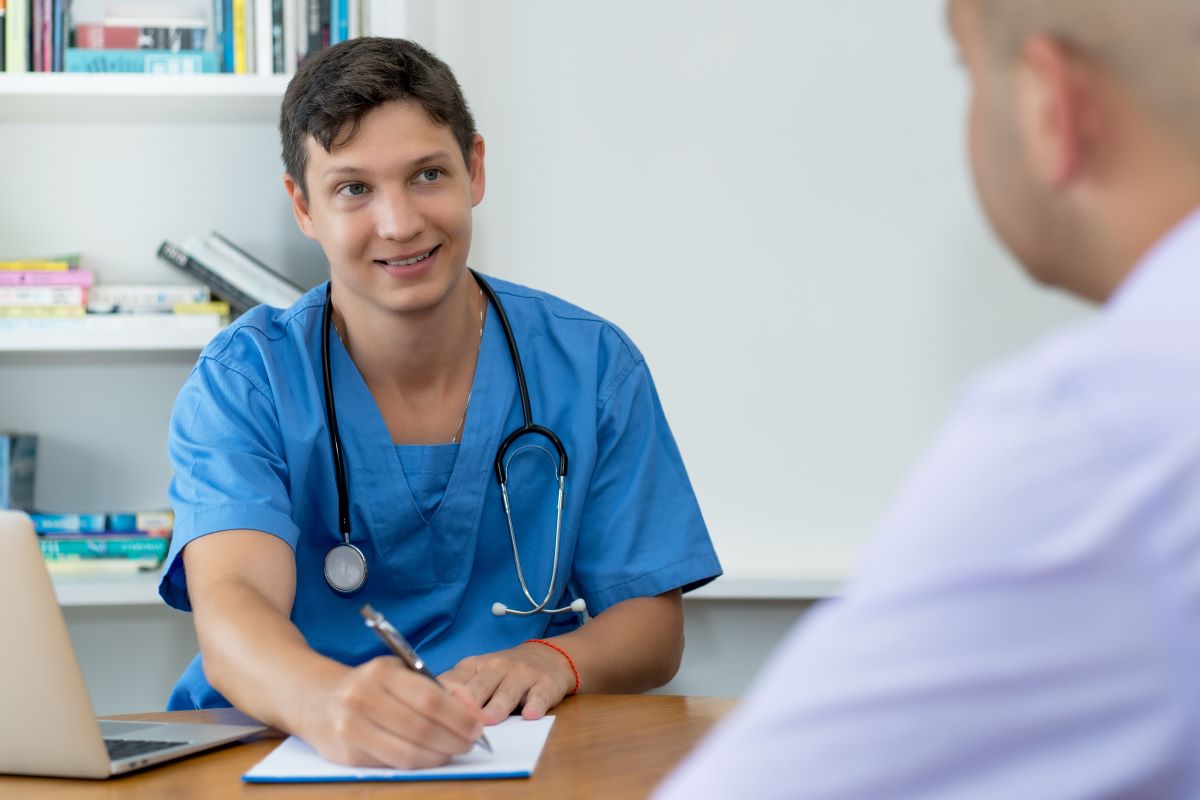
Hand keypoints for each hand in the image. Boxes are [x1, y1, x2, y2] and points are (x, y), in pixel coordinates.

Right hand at [297, 656, 486, 768]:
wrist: (316, 699)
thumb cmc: (369, 685)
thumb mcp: (397, 673)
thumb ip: (432, 687)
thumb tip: (470, 707)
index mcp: (381, 673)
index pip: (429, 699)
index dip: (459, 716)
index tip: (477, 726)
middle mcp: (363, 698)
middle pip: (421, 728)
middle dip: (453, 739)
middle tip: (470, 743)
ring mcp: (352, 727)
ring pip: (407, 752)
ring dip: (439, 756)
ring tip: (453, 751)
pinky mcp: (346, 754)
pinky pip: (391, 764)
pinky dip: (418, 764)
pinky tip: (430, 757)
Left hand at [439, 641, 575, 723]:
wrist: (548, 656)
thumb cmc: (503, 672)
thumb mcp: (477, 674)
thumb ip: (457, 690)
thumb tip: (427, 713)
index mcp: (474, 666)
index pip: (455, 680)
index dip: (443, 696)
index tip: (432, 711)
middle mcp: (497, 667)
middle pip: (479, 686)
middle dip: (468, 703)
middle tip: (457, 721)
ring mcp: (522, 674)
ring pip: (507, 691)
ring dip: (498, 705)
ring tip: (490, 720)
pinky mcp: (545, 684)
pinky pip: (539, 695)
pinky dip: (535, 704)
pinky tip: (531, 714)